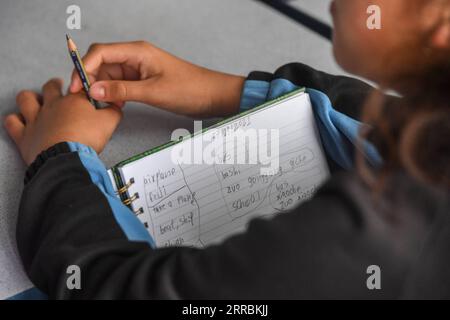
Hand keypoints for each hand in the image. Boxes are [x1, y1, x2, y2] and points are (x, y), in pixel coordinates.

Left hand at [4, 78, 121, 164]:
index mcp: (74, 101)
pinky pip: (12, 122)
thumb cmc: (86, 139)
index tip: (88, 90)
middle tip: (60, 87)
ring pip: (26, 98)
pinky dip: (15, 119)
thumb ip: (114, 111)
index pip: (79, 86)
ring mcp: (36, 118)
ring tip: (37, 100)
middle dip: (55, 85)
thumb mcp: (109, 123)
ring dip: (31, 97)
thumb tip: (116, 106)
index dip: (85, 86)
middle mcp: (53, 105)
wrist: (66, 157)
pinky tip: (20, 120)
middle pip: (50, 87)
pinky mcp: (24, 134)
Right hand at [69, 41, 244, 116]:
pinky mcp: (143, 80)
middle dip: (90, 79)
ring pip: (109, 75)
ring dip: (102, 89)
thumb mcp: (153, 91)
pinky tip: (114, 106)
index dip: (84, 68)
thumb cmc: (190, 89)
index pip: (100, 52)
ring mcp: (139, 68)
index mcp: (137, 52)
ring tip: (99, 106)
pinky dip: (113, 94)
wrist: (212, 95)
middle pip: (101, 63)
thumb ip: (121, 91)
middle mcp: (135, 57)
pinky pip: (120, 84)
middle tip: (84, 100)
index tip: (78, 87)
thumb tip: (93, 90)